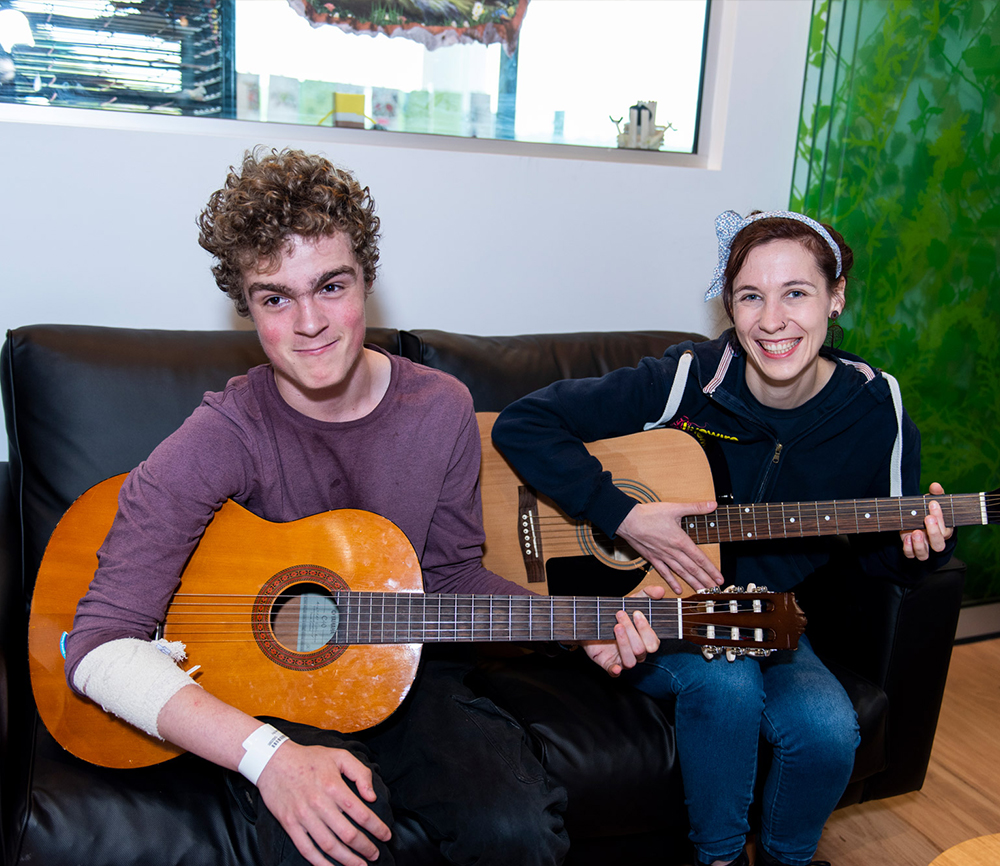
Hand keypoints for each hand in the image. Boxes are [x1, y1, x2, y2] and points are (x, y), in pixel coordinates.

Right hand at [257, 740, 391, 865]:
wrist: (274, 761)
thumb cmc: (310, 758)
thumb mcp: (340, 756)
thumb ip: (360, 773)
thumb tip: (372, 796)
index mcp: (334, 787)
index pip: (361, 814)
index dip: (377, 828)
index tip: (386, 835)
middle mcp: (320, 804)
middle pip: (347, 834)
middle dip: (365, 848)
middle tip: (375, 855)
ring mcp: (304, 817)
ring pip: (329, 846)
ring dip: (347, 860)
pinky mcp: (290, 825)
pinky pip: (306, 849)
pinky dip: (320, 862)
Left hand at [582, 584, 664, 676]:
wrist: (593, 621)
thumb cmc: (618, 614)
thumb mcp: (632, 600)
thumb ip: (647, 594)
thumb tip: (661, 590)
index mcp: (645, 640)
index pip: (653, 642)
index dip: (646, 629)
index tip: (636, 612)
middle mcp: (637, 652)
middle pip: (641, 650)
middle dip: (632, 632)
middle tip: (620, 615)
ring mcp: (624, 659)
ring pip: (631, 661)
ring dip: (624, 643)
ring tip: (615, 627)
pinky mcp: (609, 664)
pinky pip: (615, 672)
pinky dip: (615, 671)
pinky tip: (615, 667)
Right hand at [616, 500, 723, 593]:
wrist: (628, 521)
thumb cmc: (649, 514)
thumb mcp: (675, 508)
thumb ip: (695, 507)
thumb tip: (713, 504)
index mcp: (680, 540)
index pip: (700, 558)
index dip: (711, 569)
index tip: (720, 578)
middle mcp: (673, 551)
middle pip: (692, 569)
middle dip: (705, 580)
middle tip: (715, 589)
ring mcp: (662, 557)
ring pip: (681, 573)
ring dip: (692, 583)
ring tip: (702, 592)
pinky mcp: (653, 558)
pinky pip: (664, 573)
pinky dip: (672, 582)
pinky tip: (678, 590)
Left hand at [901, 481, 953, 559]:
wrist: (915, 518)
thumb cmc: (927, 510)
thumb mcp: (931, 500)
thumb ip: (935, 493)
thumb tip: (935, 485)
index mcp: (944, 530)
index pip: (946, 529)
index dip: (941, 517)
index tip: (933, 503)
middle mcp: (934, 541)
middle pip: (939, 545)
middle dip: (933, 532)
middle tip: (927, 518)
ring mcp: (923, 546)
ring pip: (924, 554)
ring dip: (919, 545)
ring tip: (915, 532)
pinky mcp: (911, 548)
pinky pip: (910, 554)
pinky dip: (908, 548)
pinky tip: (906, 537)